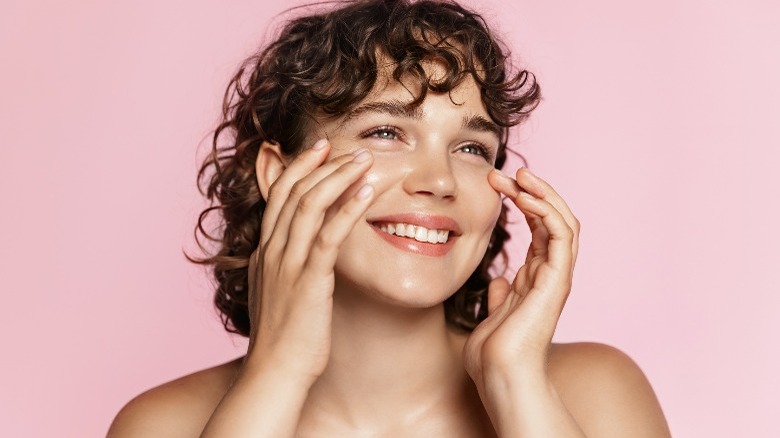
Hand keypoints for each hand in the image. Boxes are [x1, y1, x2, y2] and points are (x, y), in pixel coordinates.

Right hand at [243, 140, 374, 383]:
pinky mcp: (308, 280)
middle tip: (349, 146)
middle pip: (293, 190)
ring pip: (310, 204)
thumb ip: (285, 266)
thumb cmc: (282, 338)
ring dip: (339, 177)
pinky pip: (329, 235)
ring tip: (365, 160)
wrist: (274, 373)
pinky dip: (348, 209)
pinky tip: (367, 193)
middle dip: (322, 163)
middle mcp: (272, 250)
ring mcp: (288, 264)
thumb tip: (297, 253)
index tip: (321, 149)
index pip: (279, 194)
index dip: (300, 166)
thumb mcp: (277, 293)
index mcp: (264, 251)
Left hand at [463, 167, 579, 395]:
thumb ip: (500, 297)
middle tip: (505, 173)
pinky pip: (561, 236)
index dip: (522, 202)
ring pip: (563, 222)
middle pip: (552, 220)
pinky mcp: (557, 281)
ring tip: (519, 176)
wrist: (500, 376)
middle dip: (531, 192)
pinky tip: (526, 198)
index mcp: (535, 279)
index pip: (539, 229)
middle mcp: (550, 275)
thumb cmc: (494, 355)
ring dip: (542, 194)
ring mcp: (556, 277)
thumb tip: (499, 281)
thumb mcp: (492, 316)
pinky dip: (548, 212)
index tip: (497, 184)